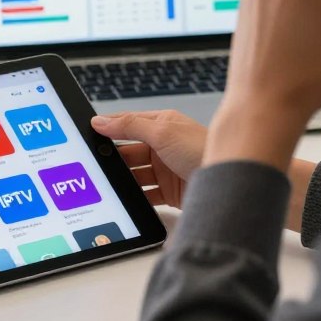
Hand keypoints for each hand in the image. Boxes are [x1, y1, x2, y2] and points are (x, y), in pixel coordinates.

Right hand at [91, 110, 206, 207]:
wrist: (231, 182)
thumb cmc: (204, 149)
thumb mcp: (162, 131)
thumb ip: (129, 126)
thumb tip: (101, 120)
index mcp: (162, 125)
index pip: (127, 124)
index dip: (109, 128)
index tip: (89, 134)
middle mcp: (163, 146)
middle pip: (129, 152)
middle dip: (114, 158)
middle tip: (96, 164)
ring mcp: (166, 169)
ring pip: (135, 175)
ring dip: (124, 179)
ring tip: (110, 183)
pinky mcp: (170, 192)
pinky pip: (146, 195)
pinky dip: (136, 198)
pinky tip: (128, 199)